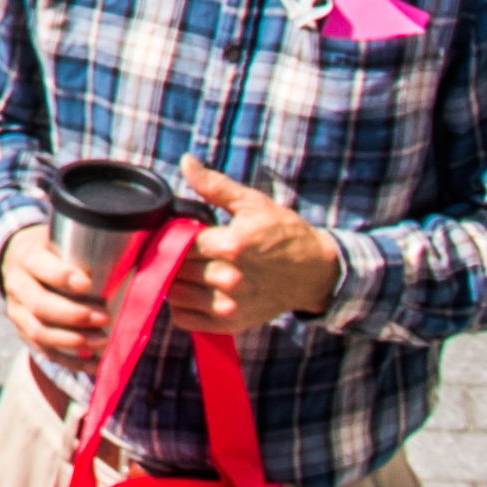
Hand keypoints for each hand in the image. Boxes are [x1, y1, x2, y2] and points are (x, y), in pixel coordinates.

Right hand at [0, 217, 115, 365]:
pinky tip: (93, 363)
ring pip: (39, 332)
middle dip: (75, 315)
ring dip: (73, 341)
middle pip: (40, 305)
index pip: (39, 266)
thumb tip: (143, 257)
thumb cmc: (55, 249)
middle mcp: (15, 282)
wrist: (21, 259)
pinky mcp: (22, 330)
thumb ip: (91, 249)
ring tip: (102, 341)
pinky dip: (70, 361)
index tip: (88, 284)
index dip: (62, 276)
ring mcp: (15, 309)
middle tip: (105, 318)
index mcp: (26, 253)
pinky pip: (43, 351)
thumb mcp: (63, 239)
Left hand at [172, 167, 346, 331]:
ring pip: (174, 292)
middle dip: (170, 255)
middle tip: (179, 248)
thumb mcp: (253, 203)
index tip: (175, 230)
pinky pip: (185, 319)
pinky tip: (189, 290)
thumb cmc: (284, 234)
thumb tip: (186, 162)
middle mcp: (228, 278)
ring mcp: (229, 305)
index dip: (170, 233)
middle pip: (173, 266)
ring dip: (172, 279)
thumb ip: (215, 185)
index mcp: (231, 245)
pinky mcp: (230, 324)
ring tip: (184, 267)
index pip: (177, 240)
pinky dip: (179, 305)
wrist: (316, 273)